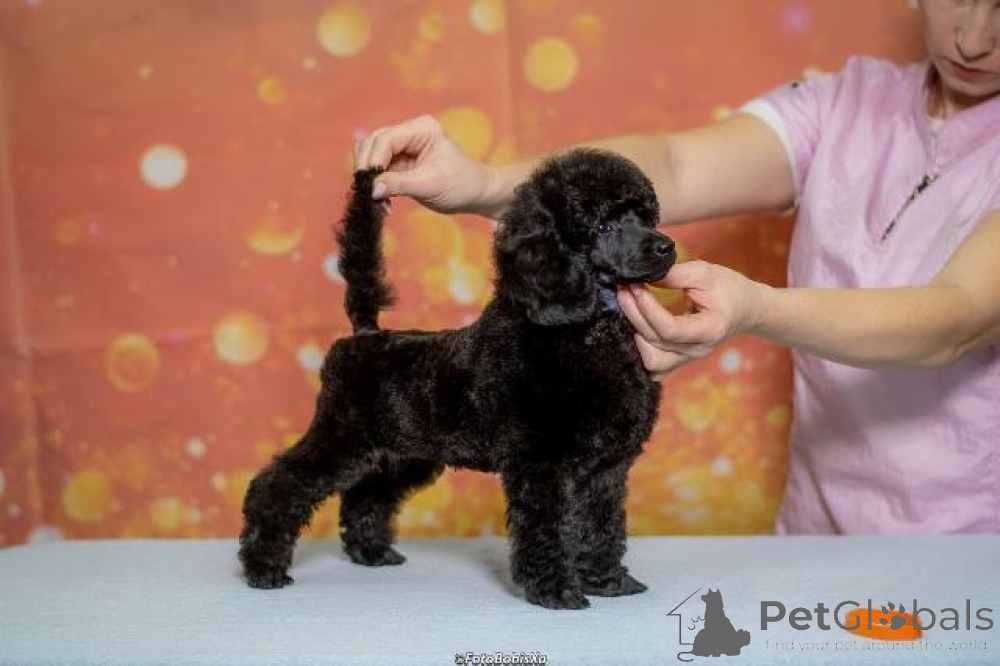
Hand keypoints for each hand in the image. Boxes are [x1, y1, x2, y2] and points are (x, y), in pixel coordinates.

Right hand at [353, 114, 492, 215]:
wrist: (475, 194)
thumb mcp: (429, 185)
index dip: (373, 162)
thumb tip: (371, 189)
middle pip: (373, 143)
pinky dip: (375, 185)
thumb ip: (399, 184)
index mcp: (422, 129)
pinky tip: (382, 202)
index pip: (386, 139)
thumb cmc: (461, 185)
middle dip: (367, 169)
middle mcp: (410, 132)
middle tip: (368, 194)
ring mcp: (403, 146)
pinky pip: (378, 170)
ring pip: (371, 155)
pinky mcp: (400, 162)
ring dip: (369, 178)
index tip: (368, 185)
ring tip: (377, 201)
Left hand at [616, 260, 766, 378]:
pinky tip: (637, 327)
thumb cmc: (729, 288)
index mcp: (708, 330)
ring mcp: (688, 358)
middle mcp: (697, 350)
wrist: (746, 309)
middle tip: (625, 288)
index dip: (647, 308)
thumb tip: (643, 274)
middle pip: (655, 341)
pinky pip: (655, 366)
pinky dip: (642, 350)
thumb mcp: (704, 273)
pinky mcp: (680, 359)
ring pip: (652, 360)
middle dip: (634, 313)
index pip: (669, 328)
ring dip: (635, 334)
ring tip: (630, 307)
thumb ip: (673, 275)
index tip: (636, 285)